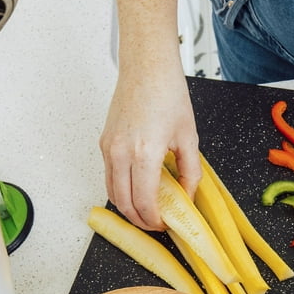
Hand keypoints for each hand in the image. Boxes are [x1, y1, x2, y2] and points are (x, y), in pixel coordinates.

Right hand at [100, 63, 200, 231]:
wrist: (147, 68)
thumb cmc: (167, 94)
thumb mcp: (188, 137)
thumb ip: (189, 172)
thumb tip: (188, 196)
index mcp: (144, 153)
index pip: (143, 201)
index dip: (153, 219)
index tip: (163, 224)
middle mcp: (121, 153)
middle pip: (123, 203)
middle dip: (138, 219)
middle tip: (154, 223)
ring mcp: (109, 148)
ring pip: (112, 192)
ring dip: (127, 207)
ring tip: (145, 210)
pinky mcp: (104, 143)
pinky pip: (109, 176)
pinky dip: (120, 189)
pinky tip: (136, 189)